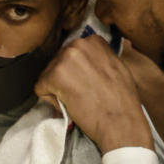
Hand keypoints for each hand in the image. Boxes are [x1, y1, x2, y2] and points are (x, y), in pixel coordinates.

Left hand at [36, 34, 151, 153]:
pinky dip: (51, 101)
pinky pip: (40, 88)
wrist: (121, 122)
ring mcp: (66, 58)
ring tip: (78, 100)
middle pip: (58, 63)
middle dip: (64, 80)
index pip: (72, 54)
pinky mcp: (55, 75)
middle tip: (81, 95)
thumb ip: (100, 59)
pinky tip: (70, 105)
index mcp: (94, 41)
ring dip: (58, 90)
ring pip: (48, 75)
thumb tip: (90, 63)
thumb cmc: (123, 101)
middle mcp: (79, 44)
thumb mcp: (117, 68)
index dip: (76, 73)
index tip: (85, 84)